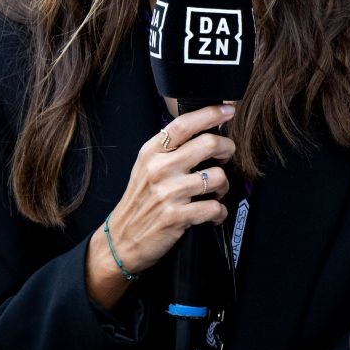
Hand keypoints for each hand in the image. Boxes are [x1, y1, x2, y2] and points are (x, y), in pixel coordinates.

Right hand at [85, 103, 235, 306]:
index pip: (184, 124)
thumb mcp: (145, 167)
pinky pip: (215, 207)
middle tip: (226, 155)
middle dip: (227, 148)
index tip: (228, 109)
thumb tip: (204, 129)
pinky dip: (219, 212)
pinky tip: (212, 213)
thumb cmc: (140, 201)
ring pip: (218, 176)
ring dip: (224, 186)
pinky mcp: (176, 217)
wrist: (121, 240)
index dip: (211, 113)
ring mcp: (168, 193)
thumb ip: (170, 149)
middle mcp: (159, 169)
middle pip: (208, 143)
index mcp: (151, 152)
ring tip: (215, 192)